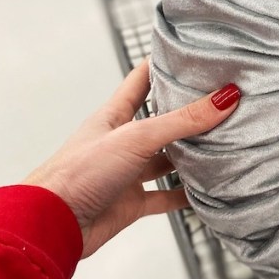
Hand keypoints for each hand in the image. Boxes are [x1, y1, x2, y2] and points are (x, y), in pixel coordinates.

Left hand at [23, 60, 239, 257]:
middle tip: (220, 100)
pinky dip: (186, 195)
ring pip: (166, 159)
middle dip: (187, 112)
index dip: (163, 65)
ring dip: (191, 155)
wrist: (52, 224)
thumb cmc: (79, 172)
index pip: (141, 80)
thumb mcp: (136, 137)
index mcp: (115, 115)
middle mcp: (122, 141)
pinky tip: (207, 191)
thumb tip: (226, 97)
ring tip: (223, 144)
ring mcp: (126, 173)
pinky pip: (165, 196)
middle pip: (160, 121)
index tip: (189, 53)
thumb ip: (183, 120)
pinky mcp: (131, 203)